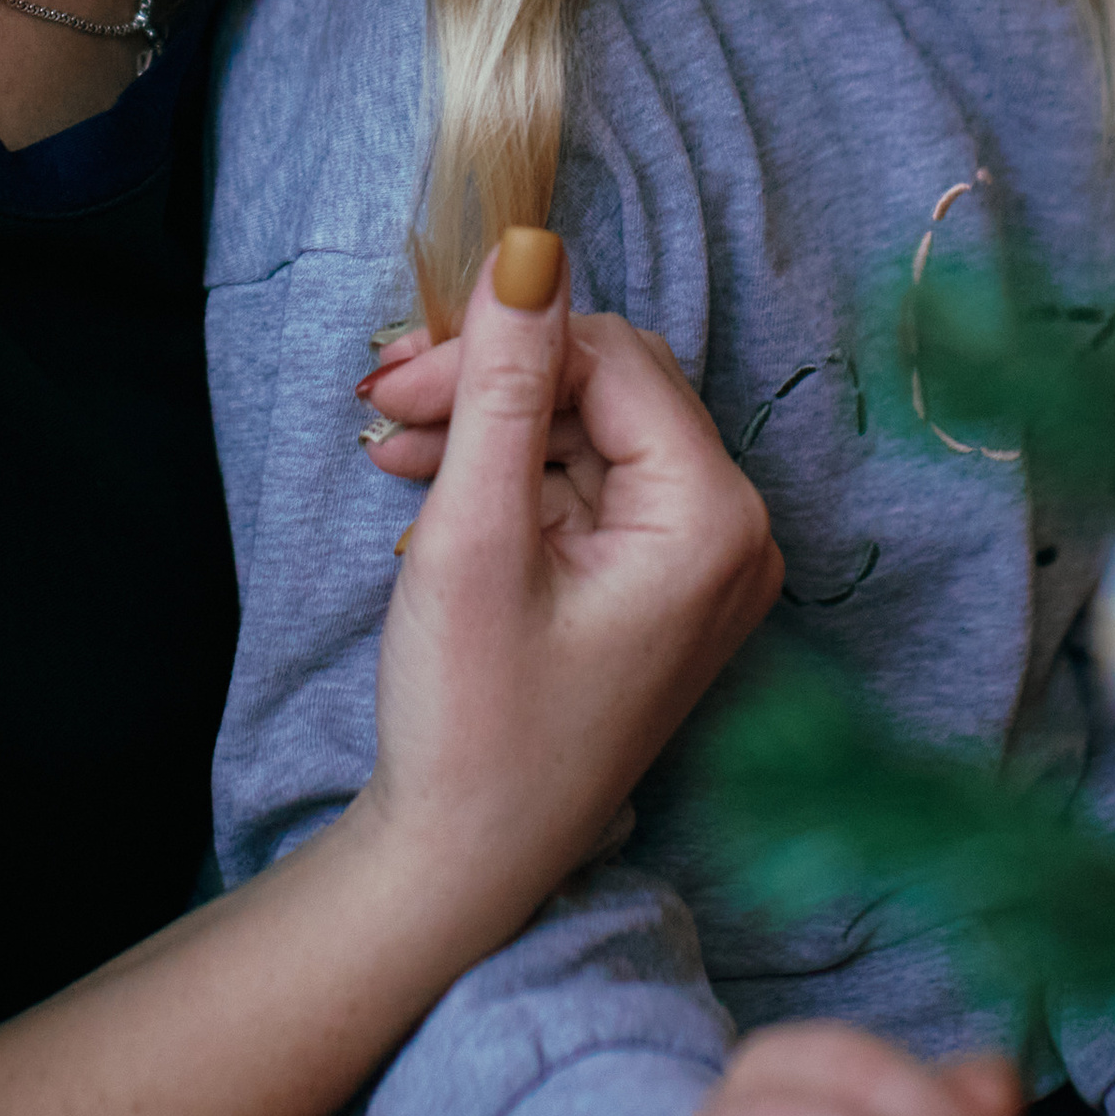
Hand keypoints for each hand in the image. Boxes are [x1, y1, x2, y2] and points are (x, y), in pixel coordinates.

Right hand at [358, 233, 781, 957]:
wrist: (463, 867)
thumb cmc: (474, 721)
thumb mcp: (477, 534)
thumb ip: (506, 384)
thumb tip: (529, 248)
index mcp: (713, 518)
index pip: (610, 356)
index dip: (498, 346)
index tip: (394, 375)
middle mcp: (732, 534)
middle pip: (606, 386)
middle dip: (490, 379)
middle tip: (383, 403)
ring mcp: (698, 566)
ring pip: (588, 431)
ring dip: (487, 424)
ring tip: (389, 451)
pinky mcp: (657, 589)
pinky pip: (586, 488)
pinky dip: (507, 477)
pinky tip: (428, 485)